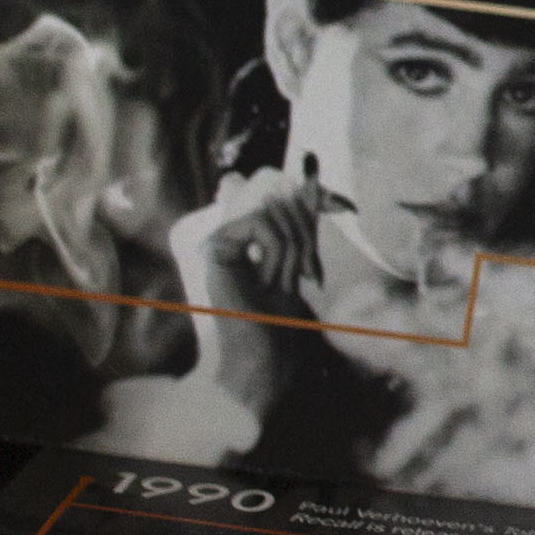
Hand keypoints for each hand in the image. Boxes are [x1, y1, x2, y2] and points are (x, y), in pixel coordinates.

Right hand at [167, 162, 328, 323]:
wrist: (263, 351)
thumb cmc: (280, 314)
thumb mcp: (296, 260)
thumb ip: (296, 226)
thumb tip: (310, 183)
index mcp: (245, 237)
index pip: (274, 194)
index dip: (303, 203)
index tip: (319, 219)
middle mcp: (228, 234)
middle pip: (276, 201)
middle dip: (302, 236)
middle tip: (304, 272)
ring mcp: (219, 239)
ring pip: (270, 212)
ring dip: (289, 250)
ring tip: (280, 282)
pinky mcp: (214, 246)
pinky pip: (260, 224)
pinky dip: (274, 252)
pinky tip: (264, 281)